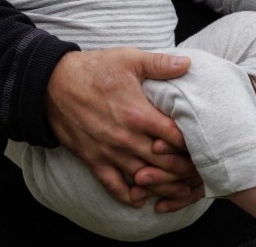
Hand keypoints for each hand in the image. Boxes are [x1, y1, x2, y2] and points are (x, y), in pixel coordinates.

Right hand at [45, 48, 203, 209]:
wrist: (52, 84)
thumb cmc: (93, 69)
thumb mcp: (128, 59)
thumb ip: (160, 64)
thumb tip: (187, 64)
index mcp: (139, 114)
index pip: (176, 138)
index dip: (193, 144)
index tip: (203, 144)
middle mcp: (126, 139)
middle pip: (165, 164)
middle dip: (184, 169)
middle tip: (198, 170)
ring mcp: (110, 153)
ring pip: (144, 180)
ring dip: (163, 186)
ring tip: (180, 188)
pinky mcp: (94, 161)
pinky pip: (115, 187)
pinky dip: (130, 196)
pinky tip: (142, 197)